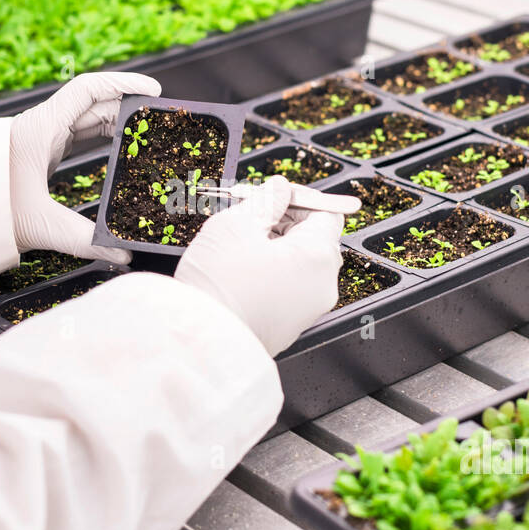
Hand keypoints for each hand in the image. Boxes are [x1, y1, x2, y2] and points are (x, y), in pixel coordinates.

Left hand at [10, 71, 160, 262]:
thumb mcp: (38, 225)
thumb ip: (84, 240)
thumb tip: (121, 253)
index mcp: (40, 130)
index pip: (89, 90)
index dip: (124, 85)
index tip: (152, 90)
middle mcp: (40, 127)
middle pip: (92, 104)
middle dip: (127, 108)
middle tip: (158, 120)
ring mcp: (39, 139)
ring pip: (85, 119)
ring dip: (115, 123)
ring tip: (145, 134)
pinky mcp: (38, 153)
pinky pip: (76, 135)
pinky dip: (99, 137)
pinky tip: (117, 147)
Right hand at [174, 176, 342, 355]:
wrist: (202, 341)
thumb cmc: (220, 283)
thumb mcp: (237, 224)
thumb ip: (265, 200)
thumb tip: (279, 188)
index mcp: (319, 256)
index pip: (326, 213)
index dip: (300, 199)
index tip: (273, 197)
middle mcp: (323, 286)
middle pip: (314, 241)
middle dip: (284, 225)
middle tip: (249, 219)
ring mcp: (308, 311)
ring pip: (300, 266)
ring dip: (275, 250)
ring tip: (239, 247)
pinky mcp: (289, 328)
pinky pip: (288, 291)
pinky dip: (271, 277)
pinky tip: (240, 274)